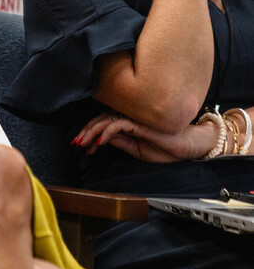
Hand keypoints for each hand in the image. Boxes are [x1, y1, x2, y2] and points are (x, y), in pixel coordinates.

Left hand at [74, 111, 216, 162]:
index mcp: (128, 124)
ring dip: (92, 131)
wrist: (190, 148)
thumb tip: (102, 140)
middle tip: (77, 143)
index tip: (83, 147)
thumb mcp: (138, 151)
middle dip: (86, 132)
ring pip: (106, 119)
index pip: (103, 124)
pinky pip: (119, 124)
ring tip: (84, 143)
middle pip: (100, 119)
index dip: (90, 134)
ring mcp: (136, 118)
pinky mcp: (142, 122)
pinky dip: (107, 132)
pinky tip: (100, 141)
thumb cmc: (167, 148)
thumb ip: (121, 143)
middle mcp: (130, 117)